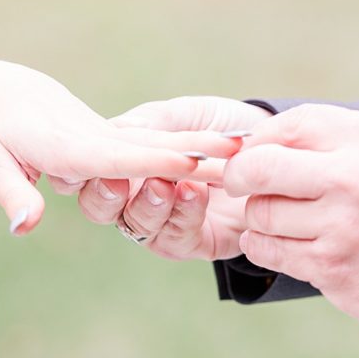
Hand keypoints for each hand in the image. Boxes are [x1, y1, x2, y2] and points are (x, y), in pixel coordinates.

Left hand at [0, 62, 240, 234]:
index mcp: (68, 149)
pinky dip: (193, 140)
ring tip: (248, 149)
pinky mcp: (113, 132)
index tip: (192, 161)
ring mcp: (108, 133)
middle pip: (154, 148)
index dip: (157, 161)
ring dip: (204, 144)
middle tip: (242, 155)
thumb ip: (13, 196)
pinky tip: (225, 144)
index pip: (120, 158)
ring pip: (164, 139)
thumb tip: (24, 227)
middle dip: (198, 151)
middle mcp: (95, 138)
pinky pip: (159, 137)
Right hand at [76, 96, 270, 258]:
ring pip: (136, 225)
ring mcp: (163, 223)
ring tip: (166, 184)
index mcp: (126, 163)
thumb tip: (116, 130)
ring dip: (149, 204)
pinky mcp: (193, 242)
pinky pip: (176, 237)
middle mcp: (136, 197)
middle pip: (100, 208)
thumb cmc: (223, 127)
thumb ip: (153, 122)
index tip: (94, 160)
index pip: (89, 172)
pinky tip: (195, 191)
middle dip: (105, 196)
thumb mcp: (187, 115)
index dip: (83, 171)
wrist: (275, 148)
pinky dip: (183, 213)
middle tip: (119, 181)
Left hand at [223, 104, 358, 334]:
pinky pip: (270, 251)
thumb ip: (334, 135)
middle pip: (258, 167)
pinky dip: (263, 246)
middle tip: (241, 184)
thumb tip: (263, 138)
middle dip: (240, 176)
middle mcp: (350, 179)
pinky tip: (276, 243)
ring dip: (260, 217)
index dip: (260, 139)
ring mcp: (339, 227)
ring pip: (261, 214)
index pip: (291, 125)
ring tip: (278, 218)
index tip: (255, 153)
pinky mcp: (332, 269)